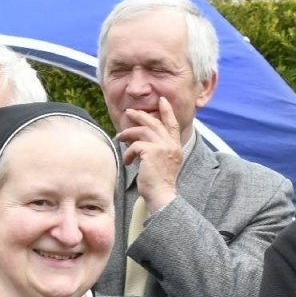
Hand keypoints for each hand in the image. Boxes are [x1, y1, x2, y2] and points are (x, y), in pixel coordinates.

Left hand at [117, 98, 182, 212]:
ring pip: (142, 131)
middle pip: (154, 122)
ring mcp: (162, 147)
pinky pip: (135, 146)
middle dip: (140, 115)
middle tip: (128, 112)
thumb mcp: (163, 163)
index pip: (173, 124)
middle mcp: (171, 144)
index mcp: (175, 146)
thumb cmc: (160, 184)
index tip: (162, 100)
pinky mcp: (151, 152)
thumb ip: (158, 150)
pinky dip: (127, 153)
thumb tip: (141, 141)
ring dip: (128, 134)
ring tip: (119, 138)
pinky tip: (126, 162)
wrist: (162, 196)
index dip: (167, 111)